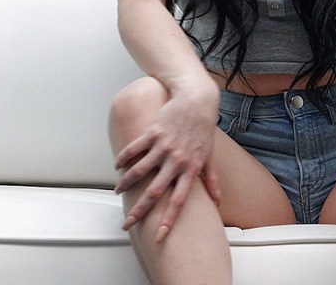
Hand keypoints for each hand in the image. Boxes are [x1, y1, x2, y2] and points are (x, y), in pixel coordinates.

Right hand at [113, 88, 221, 240]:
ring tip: (118, 191)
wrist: (196, 99)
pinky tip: (117, 166)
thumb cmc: (203, 128)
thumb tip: (218, 200)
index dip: (169, 220)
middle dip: (139, 211)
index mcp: (190, 169)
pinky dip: (124, 158)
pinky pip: (134, 149)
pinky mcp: (153, 132)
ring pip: (140, 171)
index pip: (179, 201)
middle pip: (155, 192)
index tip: (159, 236)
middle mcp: (176, 160)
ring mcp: (163, 146)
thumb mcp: (209, 155)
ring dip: (126, 183)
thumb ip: (211, 179)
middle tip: (127, 224)